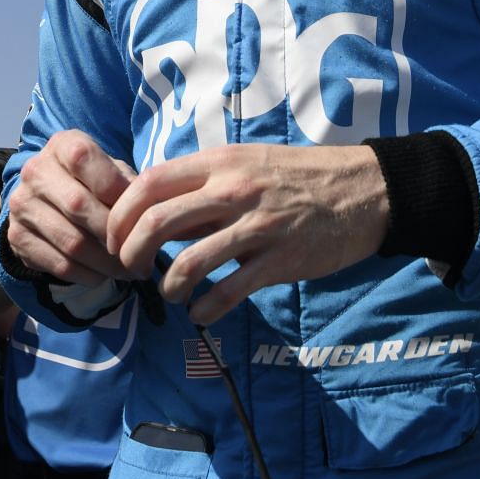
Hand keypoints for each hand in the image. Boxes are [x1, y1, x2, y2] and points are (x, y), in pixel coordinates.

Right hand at [2, 130, 136, 285]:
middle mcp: (35, 171)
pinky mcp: (17, 237)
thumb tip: (145, 213)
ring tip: (129, 271)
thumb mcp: (111, 172)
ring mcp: (22, 205)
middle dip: (115, 235)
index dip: (114, 187)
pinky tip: (103, 274)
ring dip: (106, 263)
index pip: (83, 159)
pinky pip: (59, 264)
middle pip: (78, 205)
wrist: (49, 200)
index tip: (139, 211)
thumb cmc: (93, 183)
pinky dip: (88, 274)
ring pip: (72, 242)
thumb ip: (128, 185)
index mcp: (61, 145)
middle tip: (141, 254)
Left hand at [105, 144, 389, 325]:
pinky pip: (228, 292)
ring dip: (168, 286)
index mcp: (219, 164)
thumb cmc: (297, 176)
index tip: (116, 239)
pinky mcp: (280, 260)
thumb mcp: (245, 164)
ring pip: (189, 262)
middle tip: (132, 270)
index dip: (120, 216)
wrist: (363, 190)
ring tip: (171, 294)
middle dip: (130, 254)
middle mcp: (232, 191)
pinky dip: (204, 310)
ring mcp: (257, 226)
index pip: (147, 185)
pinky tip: (200, 314)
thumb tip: (154, 213)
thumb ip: (201, 188)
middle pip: (156, 223)